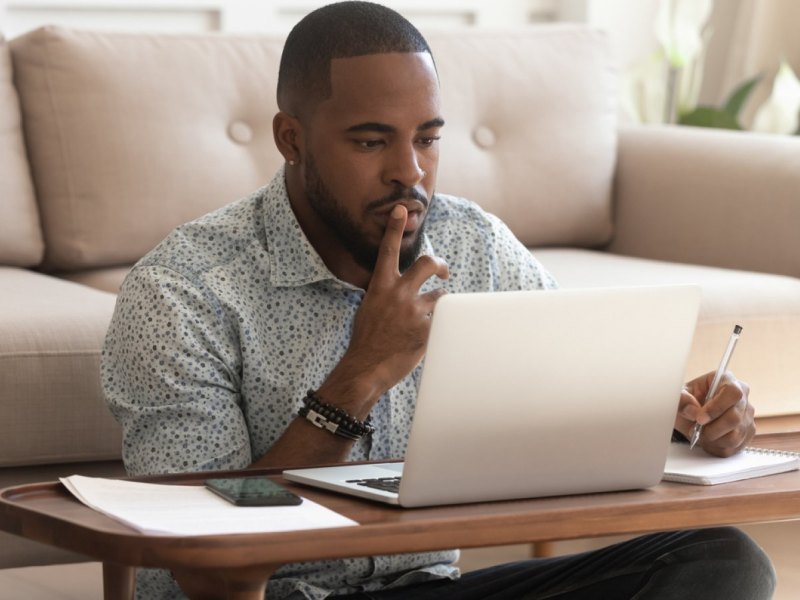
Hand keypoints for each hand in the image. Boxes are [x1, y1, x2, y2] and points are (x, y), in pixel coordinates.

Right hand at [319, 204, 448, 415]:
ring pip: (440, 299)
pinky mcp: (427, 329)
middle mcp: (398, 294)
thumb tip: (402, 289)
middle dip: (439, 265)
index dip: (394, 228)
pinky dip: (438, 329)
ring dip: (438, 308)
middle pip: (427, 264)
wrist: (366, 368)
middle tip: (443, 272)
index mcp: (380, 287)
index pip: (388, 250)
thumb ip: (386, 294)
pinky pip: (442, 322)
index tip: (401, 209)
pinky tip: (425, 340)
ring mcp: (414, 311)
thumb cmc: (366, 341)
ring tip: (427, 323)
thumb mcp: (369, 309)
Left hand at [675, 371, 753, 456]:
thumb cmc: (688, 400)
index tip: (700, 419)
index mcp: (727, 380)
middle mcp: (743, 397)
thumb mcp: (679, 395)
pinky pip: (735, 446)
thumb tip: (693, 412)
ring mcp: (747, 416)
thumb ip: (683, 401)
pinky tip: (708, 441)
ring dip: (714, 440)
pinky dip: (718, 447)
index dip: (717, 408)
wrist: (692, 412)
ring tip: (700, 436)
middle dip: (712, 429)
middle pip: (735, 418)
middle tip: (695, 431)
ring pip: (736, 435)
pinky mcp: (747, 432)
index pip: (732, 393)